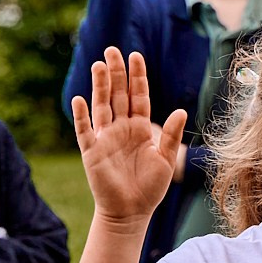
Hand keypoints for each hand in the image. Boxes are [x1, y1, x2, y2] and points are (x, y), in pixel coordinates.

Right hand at [71, 48, 187, 227]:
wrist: (131, 212)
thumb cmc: (150, 187)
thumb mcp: (165, 159)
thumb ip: (170, 134)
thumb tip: (181, 110)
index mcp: (140, 127)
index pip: (138, 96)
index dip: (137, 77)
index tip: (135, 56)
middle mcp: (121, 128)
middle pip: (118, 95)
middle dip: (116, 73)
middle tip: (112, 50)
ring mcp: (105, 138)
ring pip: (101, 106)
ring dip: (99, 86)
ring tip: (99, 65)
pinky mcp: (92, 151)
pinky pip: (85, 130)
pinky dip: (81, 115)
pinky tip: (80, 99)